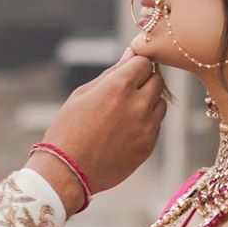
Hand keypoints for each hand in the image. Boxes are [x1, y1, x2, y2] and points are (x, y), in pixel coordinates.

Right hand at [31, 54, 165, 209]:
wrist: (67, 172)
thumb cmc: (68, 129)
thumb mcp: (82, 94)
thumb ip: (111, 73)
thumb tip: (130, 55)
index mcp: (118, 86)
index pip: (144, 62)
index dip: (135, 65)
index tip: (128, 71)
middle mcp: (137, 104)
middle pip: (157, 80)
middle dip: (144, 81)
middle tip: (126, 91)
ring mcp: (146, 127)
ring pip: (160, 103)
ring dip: (148, 101)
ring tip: (125, 112)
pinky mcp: (148, 146)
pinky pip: (156, 125)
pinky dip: (146, 122)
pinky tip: (125, 129)